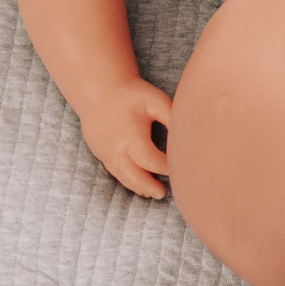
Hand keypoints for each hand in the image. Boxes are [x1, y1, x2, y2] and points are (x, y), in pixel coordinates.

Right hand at [77, 76, 174, 199]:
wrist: (98, 91)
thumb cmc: (129, 95)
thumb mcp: (153, 100)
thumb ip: (170, 116)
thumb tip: (186, 132)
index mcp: (131, 138)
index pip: (150, 160)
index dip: (165, 166)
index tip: (178, 165)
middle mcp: (116, 150)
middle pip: (134, 177)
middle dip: (149, 186)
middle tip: (164, 194)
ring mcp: (107, 154)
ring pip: (123, 177)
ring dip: (138, 187)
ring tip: (154, 193)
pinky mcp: (102, 154)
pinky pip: (116, 172)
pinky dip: (128, 180)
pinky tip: (138, 184)